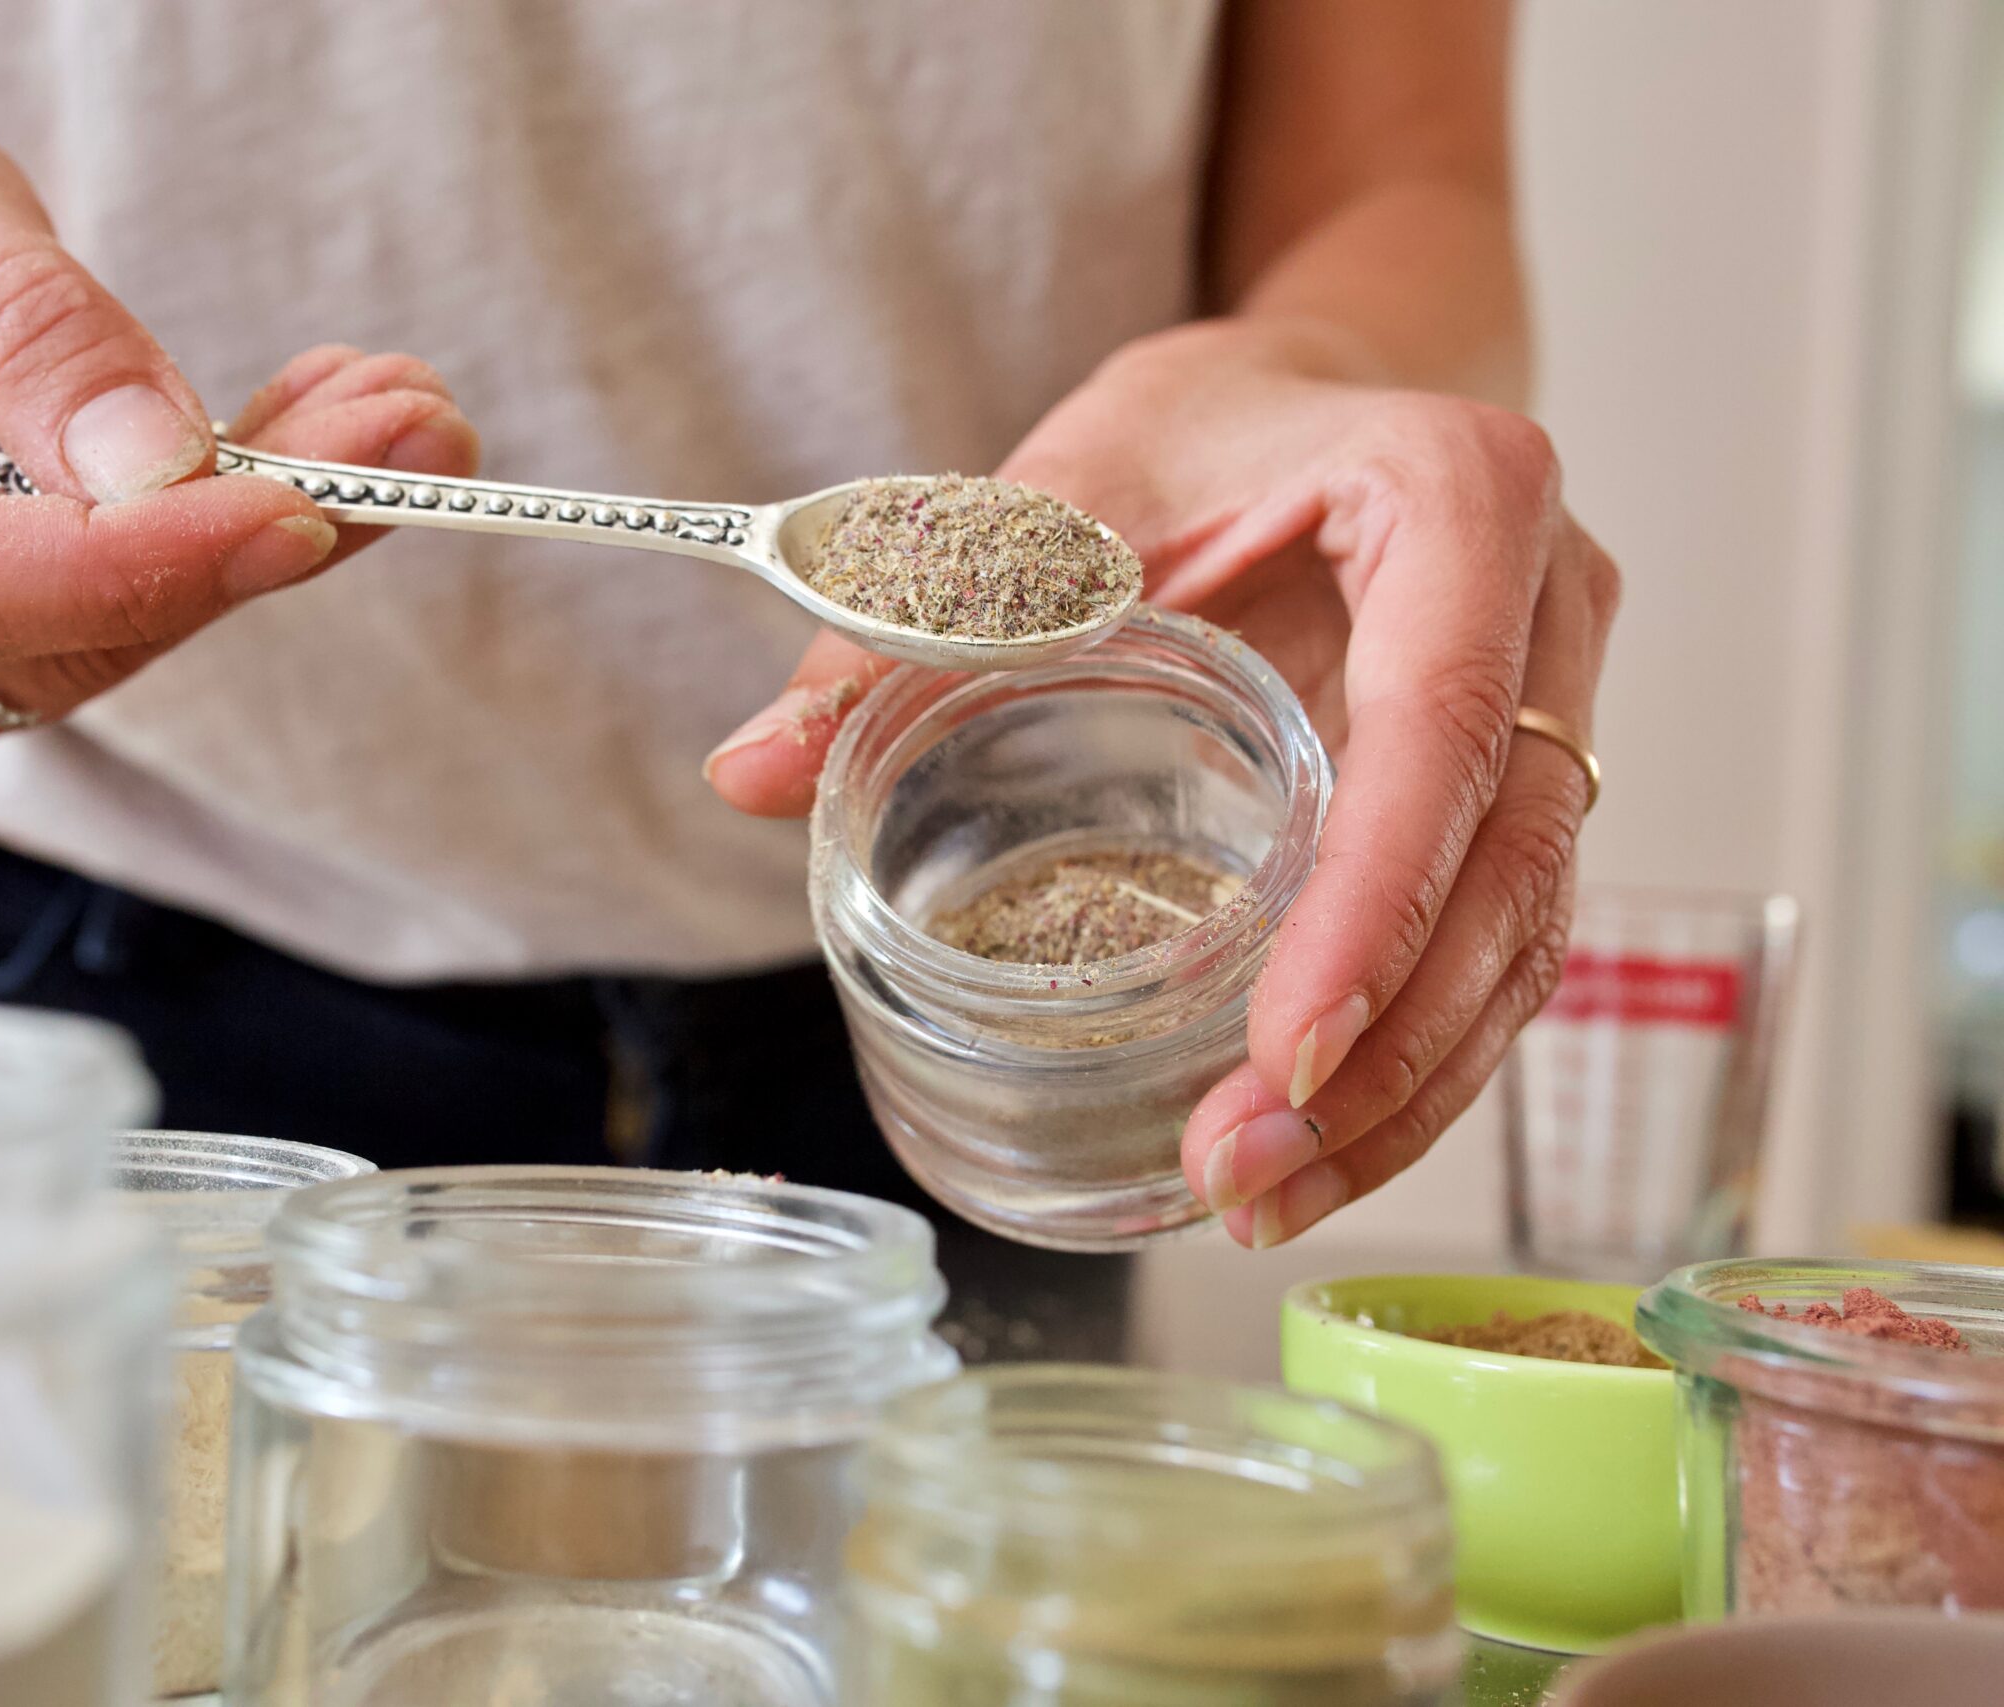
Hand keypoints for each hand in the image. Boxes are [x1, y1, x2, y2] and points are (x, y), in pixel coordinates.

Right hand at [0, 115, 476, 745]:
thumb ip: (23, 322)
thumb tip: (161, 465)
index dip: (127, 564)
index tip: (303, 505)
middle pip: (28, 636)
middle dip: (238, 539)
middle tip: (419, 430)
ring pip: (84, 653)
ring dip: (254, 542)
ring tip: (391, 420)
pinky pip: (94, 642)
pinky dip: (208, 555)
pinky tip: (303, 461)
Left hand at [707, 322, 1618, 1245]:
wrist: (1308, 409)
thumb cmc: (1192, 439)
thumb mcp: (1047, 500)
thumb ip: (908, 628)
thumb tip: (748, 771)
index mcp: (1457, 495)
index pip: (1442, 719)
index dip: (1375, 898)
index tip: (1286, 1047)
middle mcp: (1551, 607)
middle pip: (1507, 861)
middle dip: (1384, 1043)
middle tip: (1237, 1167)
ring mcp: (1559, 710)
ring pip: (1523, 935)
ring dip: (1406, 1094)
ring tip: (1254, 1197)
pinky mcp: (1527, 800)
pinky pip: (1500, 953)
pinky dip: (1414, 1068)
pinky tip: (1309, 1153)